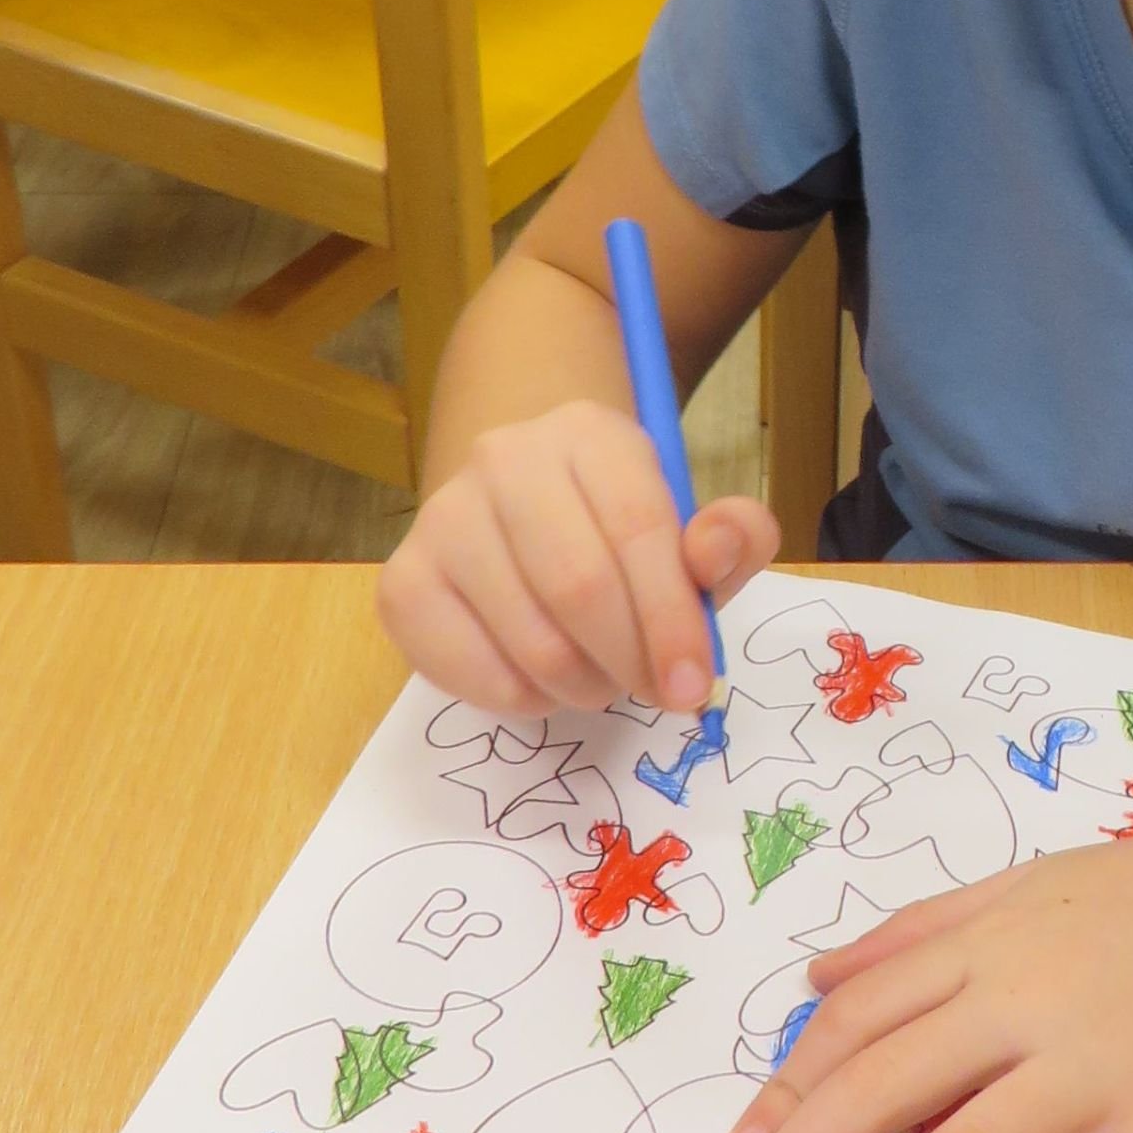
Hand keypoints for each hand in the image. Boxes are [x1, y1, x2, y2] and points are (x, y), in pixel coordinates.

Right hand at [376, 401, 775, 716]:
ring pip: (529, 639)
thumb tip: (718, 548)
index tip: (695, 686)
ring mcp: (442, 517)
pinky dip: (524, 699)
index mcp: (588, 433)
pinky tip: (545, 681)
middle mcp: (503, 459)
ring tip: (602, 679)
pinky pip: (472, 671)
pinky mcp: (402, 582)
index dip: (672, 618)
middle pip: (577, 585)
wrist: (522, 513)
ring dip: (583, 686)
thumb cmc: (621, 531)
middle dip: (630, 660)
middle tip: (654, 692)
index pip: (637, 527)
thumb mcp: (692, 526)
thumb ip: (730, 540)